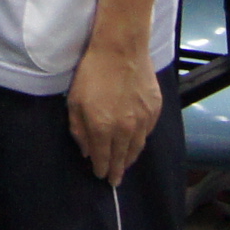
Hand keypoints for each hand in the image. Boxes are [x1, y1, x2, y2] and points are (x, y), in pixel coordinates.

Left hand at [67, 39, 162, 184]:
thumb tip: (86, 151)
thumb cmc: (92, 72)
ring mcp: (143, 120)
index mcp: (102, 129)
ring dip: (130, 159)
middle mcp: (125, 130)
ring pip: (137, 148)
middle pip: (122, 158)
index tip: (100, 176)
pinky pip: (147, 132)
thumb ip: (79, 130)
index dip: (101, 170)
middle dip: (117, 171)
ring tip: (126, 165)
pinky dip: (140, 140)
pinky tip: (136, 141)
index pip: (103, 159)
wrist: (121, 48)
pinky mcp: (155, 109)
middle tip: (115, 181)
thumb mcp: (74, 101)